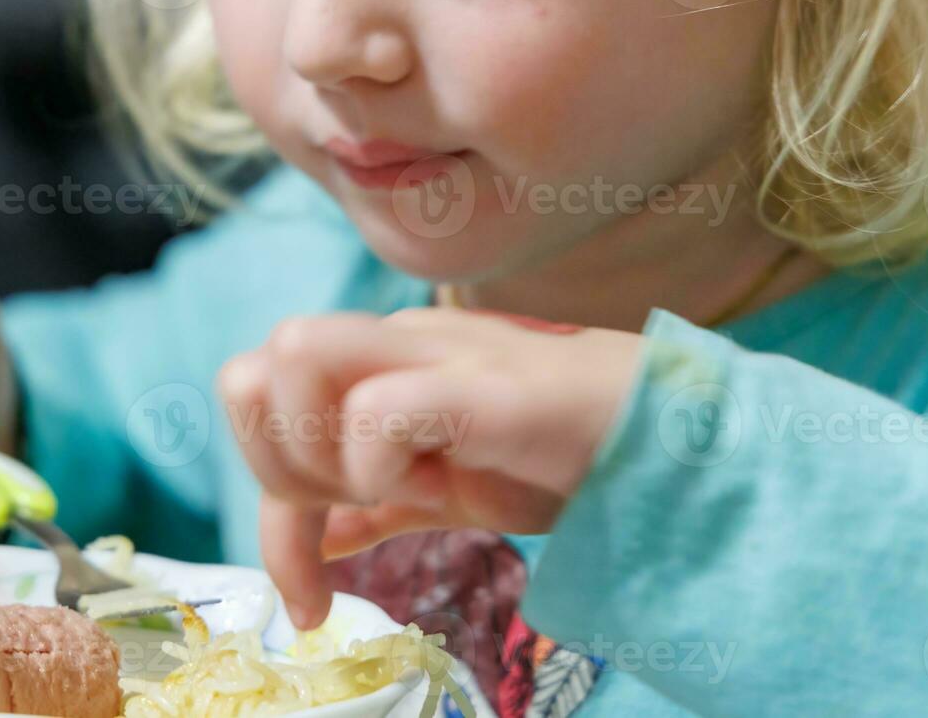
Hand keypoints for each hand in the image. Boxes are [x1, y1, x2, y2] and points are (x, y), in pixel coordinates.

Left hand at [217, 306, 642, 628]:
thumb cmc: (559, 454)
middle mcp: (392, 340)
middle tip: (344, 525)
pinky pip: (379, 409)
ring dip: (320, 454)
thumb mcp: (448, 491)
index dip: (265, 491)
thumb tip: (314, 541)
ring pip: (295, 353)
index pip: (255, 394)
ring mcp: (437, 353)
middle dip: (276, 469)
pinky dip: (378, 467)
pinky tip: (433, 494)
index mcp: (375, 359)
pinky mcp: (488, 388)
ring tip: (393, 498)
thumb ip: (375, 507)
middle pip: (253, 367)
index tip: (312, 586)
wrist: (675, 444)